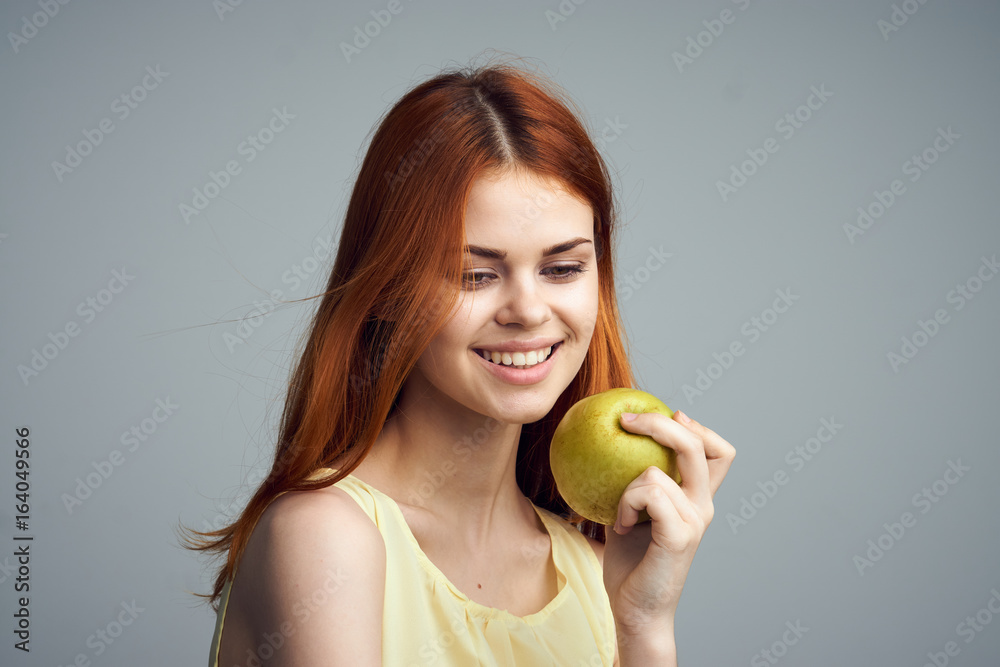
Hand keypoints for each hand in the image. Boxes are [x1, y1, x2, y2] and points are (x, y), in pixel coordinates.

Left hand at [602, 409, 735, 651]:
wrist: (635, 609)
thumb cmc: (630, 562)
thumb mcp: (632, 511)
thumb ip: (634, 482)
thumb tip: (611, 443)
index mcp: (696, 498)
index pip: (718, 452)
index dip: (698, 427)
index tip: (668, 416)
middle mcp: (702, 506)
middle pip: (699, 446)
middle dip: (661, 424)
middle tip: (625, 420)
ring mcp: (694, 521)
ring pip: (656, 471)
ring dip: (626, 486)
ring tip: (620, 512)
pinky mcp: (680, 536)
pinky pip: (648, 494)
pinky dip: (626, 503)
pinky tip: (620, 524)